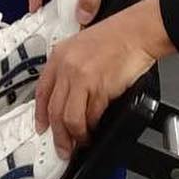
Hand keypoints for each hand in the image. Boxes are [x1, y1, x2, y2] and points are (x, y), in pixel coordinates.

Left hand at [35, 0, 174, 155]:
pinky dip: (93, 126)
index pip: (42, 91)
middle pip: (54, 110)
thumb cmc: (117, 37)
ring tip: (81, 141)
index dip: (40, 114)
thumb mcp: (82, 45)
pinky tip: (96, 128)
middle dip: (58, 135)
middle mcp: (67, 67)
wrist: (138, 32)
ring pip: (70, 118)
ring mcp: (82, 78)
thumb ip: (69, 68)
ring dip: (75, 135)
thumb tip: (65, 97)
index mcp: (59, 55)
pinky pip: (92, 116)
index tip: (42, 127)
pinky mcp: (100, 88)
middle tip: (63, 147)